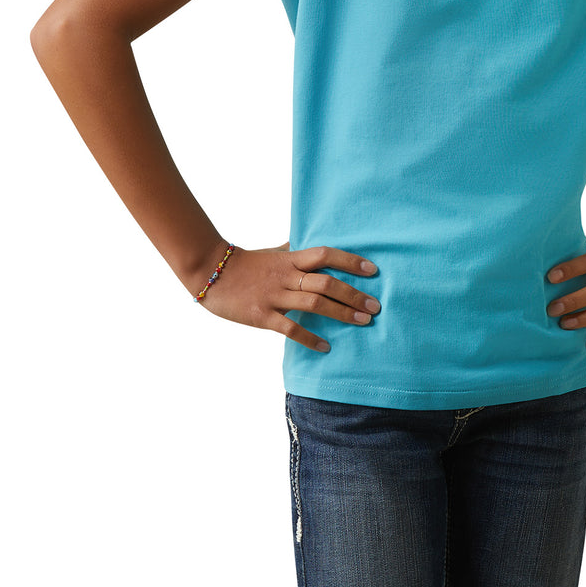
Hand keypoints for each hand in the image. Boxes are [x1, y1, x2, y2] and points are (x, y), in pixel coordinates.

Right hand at [199, 243, 380, 351]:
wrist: (210, 273)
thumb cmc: (245, 263)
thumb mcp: (272, 252)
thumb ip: (292, 248)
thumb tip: (307, 239)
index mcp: (290, 259)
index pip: (325, 255)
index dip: (350, 261)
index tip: (373, 271)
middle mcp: (286, 276)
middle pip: (326, 282)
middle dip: (354, 294)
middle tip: (375, 306)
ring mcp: (274, 296)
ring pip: (314, 303)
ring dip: (342, 313)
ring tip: (364, 322)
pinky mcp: (261, 315)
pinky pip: (290, 328)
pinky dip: (309, 338)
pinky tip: (326, 347)